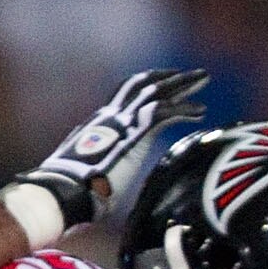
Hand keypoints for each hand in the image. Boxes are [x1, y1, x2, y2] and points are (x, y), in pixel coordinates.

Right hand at [12, 68, 209, 228]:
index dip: (149, 88)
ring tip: (203, 78)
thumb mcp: (93, 174)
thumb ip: (104, 171)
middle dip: (170, 78)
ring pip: (155, 91)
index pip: (127, 95)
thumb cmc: (76, 193)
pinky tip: (200, 111)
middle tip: (193, 75)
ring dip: (182, 84)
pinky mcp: (133, 131)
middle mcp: (110, 115)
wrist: (64, 191)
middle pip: (143, 85)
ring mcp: (121, 120)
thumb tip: (106, 188)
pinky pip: (163, 112)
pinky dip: (184, 109)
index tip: (167, 85)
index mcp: (100, 123)